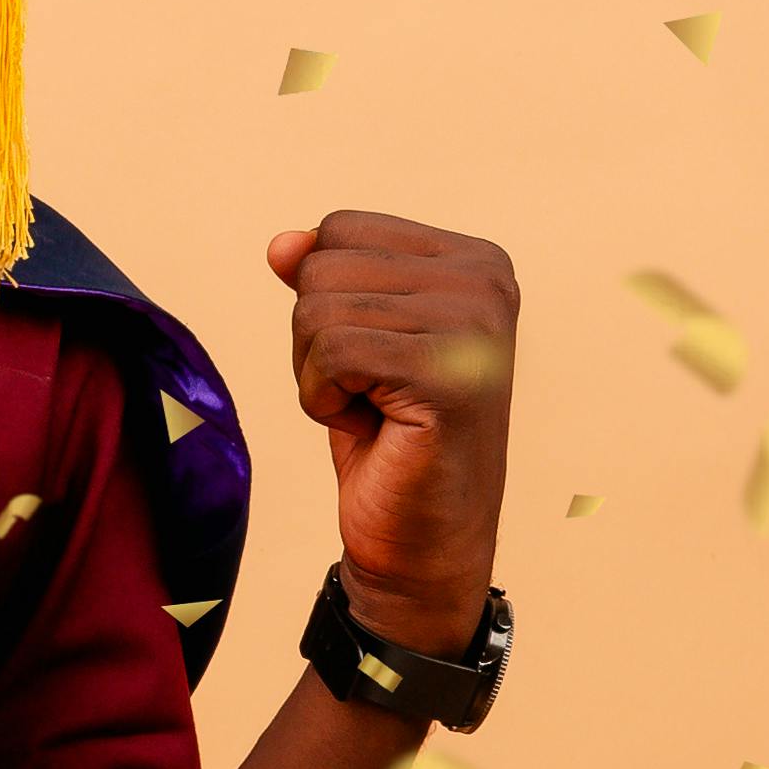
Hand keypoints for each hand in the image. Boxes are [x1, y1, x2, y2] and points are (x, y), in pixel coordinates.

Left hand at [265, 211, 516, 654]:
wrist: (420, 539)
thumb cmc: (387, 437)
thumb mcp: (347, 338)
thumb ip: (323, 279)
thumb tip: (282, 243)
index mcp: (473, 259)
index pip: (341, 229)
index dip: (326, 299)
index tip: (373, 357)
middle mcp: (486, 279)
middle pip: (323, 266)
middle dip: (316, 338)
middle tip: (369, 392)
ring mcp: (475, 324)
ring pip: (317, 308)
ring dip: (319, 373)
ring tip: (374, 410)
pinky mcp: (449, 373)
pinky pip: (330, 352)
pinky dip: (323, 398)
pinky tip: (371, 427)